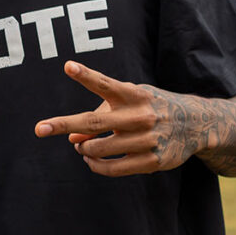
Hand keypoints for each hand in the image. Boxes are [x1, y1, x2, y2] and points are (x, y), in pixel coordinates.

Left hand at [33, 60, 206, 176]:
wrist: (196, 124)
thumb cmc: (150, 108)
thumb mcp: (129, 102)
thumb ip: (100, 115)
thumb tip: (72, 140)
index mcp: (134, 94)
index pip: (106, 84)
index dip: (86, 75)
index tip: (68, 66)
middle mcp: (140, 115)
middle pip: (94, 122)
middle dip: (64, 125)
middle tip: (40, 129)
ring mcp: (147, 139)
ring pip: (98, 148)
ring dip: (83, 149)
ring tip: (81, 147)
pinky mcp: (152, 160)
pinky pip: (113, 168)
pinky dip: (95, 165)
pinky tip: (90, 160)